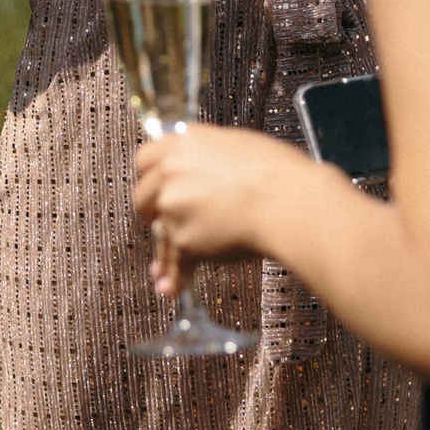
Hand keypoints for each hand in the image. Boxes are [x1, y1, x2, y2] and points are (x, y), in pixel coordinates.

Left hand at [132, 126, 305, 295]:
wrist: (287, 201)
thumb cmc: (276, 172)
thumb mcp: (236, 145)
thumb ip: (206, 156)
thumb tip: (203, 167)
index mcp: (181, 143)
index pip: (145, 159)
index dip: (152, 176)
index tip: (156, 186)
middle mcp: (169, 172)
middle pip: (143, 196)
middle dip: (152, 212)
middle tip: (161, 221)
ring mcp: (173, 207)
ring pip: (160, 233)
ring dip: (165, 250)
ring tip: (164, 268)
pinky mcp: (184, 239)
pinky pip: (175, 262)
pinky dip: (175, 277)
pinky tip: (170, 286)